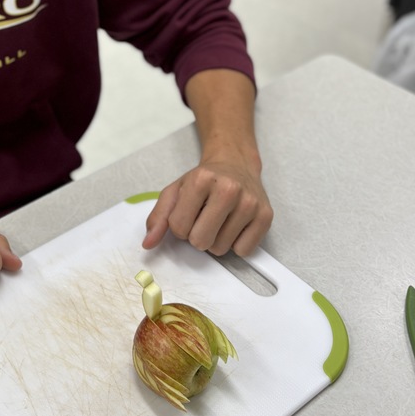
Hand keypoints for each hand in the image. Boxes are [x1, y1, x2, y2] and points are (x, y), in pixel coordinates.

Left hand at [142, 157, 272, 256]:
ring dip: (216, 240)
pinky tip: (235, 224)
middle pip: (200, 241)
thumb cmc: (203, 180)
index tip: (188, 213)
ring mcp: (250, 203)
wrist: (235, 164)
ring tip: (219, 220)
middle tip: (203, 219)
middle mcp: (229, 189)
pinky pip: (243, 251)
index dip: (179, 226)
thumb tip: (148, 244)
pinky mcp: (266, 216)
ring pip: (221, 249)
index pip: (178, 227)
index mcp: (202, 180)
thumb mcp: (175, 191)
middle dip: (197, 236)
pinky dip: (236, 244)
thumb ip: (159, 217)